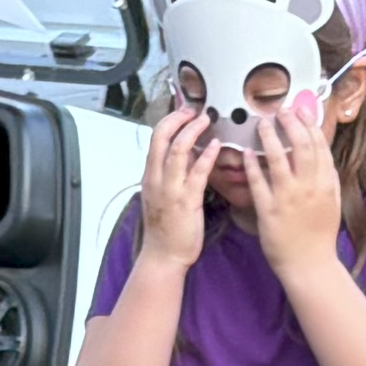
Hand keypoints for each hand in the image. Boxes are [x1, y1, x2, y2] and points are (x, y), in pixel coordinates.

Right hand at [133, 97, 220, 263]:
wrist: (163, 256)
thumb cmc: (165, 228)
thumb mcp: (162, 195)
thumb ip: (172, 173)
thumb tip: (187, 152)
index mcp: (149, 175)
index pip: (155, 138)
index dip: (169, 119)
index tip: (184, 110)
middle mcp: (156, 178)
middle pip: (162, 137)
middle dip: (178, 118)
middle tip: (194, 109)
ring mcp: (170, 188)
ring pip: (178, 150)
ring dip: (193, 131)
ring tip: (206, 119)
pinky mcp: (186, 200)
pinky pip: (197, 172)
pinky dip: (207, 156)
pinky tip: (216, 145)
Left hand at [235, 89, 346, 274]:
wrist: (310, 264)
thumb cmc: (320, 235)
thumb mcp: (333, 202)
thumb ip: (330, 178)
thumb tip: (325, 155)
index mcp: (326, 183)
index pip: (319, 145)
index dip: (309, 124)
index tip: (300, 110)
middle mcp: (309, 186)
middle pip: (301, 145)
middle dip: (290, 123)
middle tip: (279, 110)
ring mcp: (288, 197)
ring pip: (279, 158)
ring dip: (269, 137)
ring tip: (261, 123)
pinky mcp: (269, 210)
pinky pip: (258, 182)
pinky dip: (252, 165)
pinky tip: (246, 153)